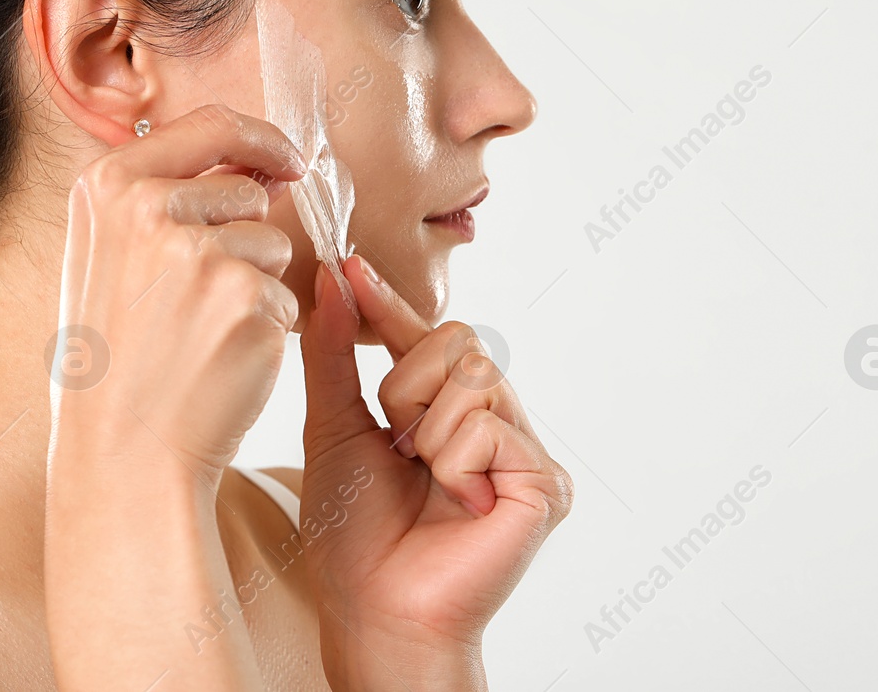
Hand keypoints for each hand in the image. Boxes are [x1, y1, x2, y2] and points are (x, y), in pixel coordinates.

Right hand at [50, 102, 305, 476]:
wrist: (122, 450)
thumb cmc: (118, 358)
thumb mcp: (110, 256)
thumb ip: (165, 198)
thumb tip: (260, 167)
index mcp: (109, 185)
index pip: (209, 124)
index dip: (260, 138)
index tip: (288, 159)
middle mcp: (149, 207)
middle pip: (247, 190)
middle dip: (245, 236)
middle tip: (195, 301)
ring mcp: (200, 252)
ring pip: (273, 243)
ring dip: (257, 283)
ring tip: (200, 332)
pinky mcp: (246, 297)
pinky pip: (286, 296)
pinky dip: (266, 328)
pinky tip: (220, 358)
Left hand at [297, 254, 572, 690]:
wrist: (374, 611)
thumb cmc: (354, 535)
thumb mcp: (332, 428)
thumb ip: (332, 355)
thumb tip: (333, 281)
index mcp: (446, 410)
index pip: (425, 336)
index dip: (388, 305)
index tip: (348, 266)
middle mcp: (493, 422)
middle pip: (457, 339)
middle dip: (406, 385)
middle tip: (398, 444)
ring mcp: (524, 451)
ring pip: (473, 376)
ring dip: (427, 428)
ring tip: (426, 479)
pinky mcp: (545, 482)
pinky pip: (491, 424)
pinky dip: (455, 461)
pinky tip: (458, 503)